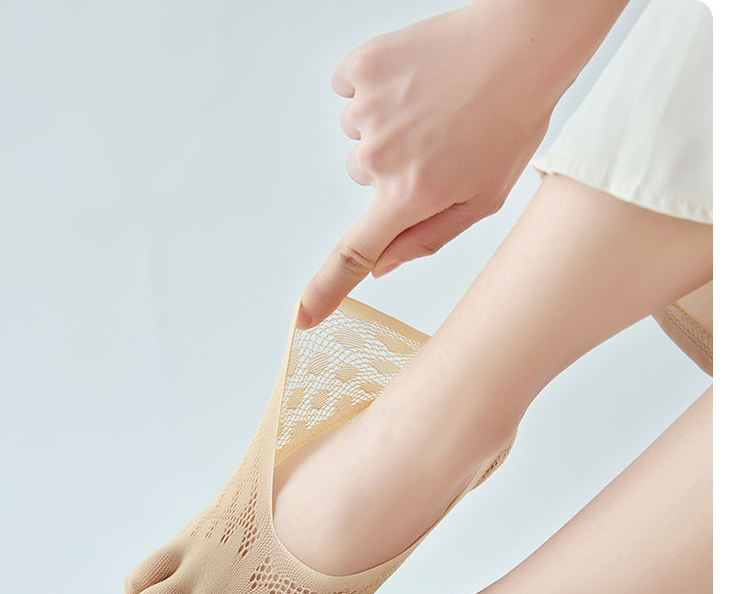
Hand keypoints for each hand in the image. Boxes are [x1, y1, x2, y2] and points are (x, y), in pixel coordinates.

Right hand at [298, 0, 604, 328]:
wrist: (521, 45)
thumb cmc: (511, 122)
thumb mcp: (484, 199)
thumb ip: (427, 238)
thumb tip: (382, 267)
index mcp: (411, 196)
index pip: (355, 256)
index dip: (325, 291)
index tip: (303, 316)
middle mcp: (381, 157)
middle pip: (360, 176)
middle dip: (389, 165)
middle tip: (436, 139)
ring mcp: (368, 109)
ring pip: (356, 133)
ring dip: (384, 124)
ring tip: (430, 104)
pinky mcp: (363, 67)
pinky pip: (347, 88)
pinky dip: (372, 86)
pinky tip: (411, 78)